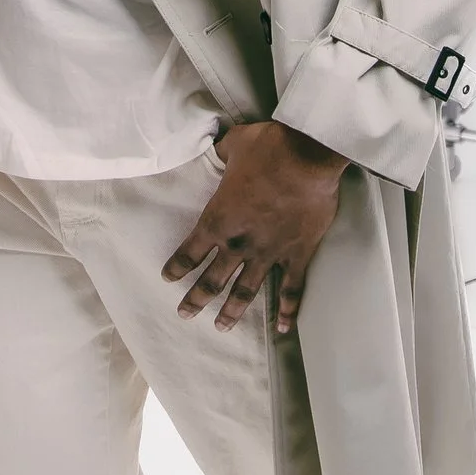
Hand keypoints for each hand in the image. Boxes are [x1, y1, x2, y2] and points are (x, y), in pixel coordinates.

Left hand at [164, 121, 347, 336]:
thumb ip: (221, 154)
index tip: (168, 279)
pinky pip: (291, 289)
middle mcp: (239, 243)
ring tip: (221, 327)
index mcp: (218, 219)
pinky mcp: (297, 254)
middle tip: (184, 314)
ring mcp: (269, 253)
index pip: (190, 251)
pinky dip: (287, 310)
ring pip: (246, 291)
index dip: (177, 267)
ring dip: (232, 311)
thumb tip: (218, 150)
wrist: (306, 156)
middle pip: (212, 280)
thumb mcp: (233, 146)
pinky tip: (282, 328)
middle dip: (196, 299)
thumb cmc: (267, 148)